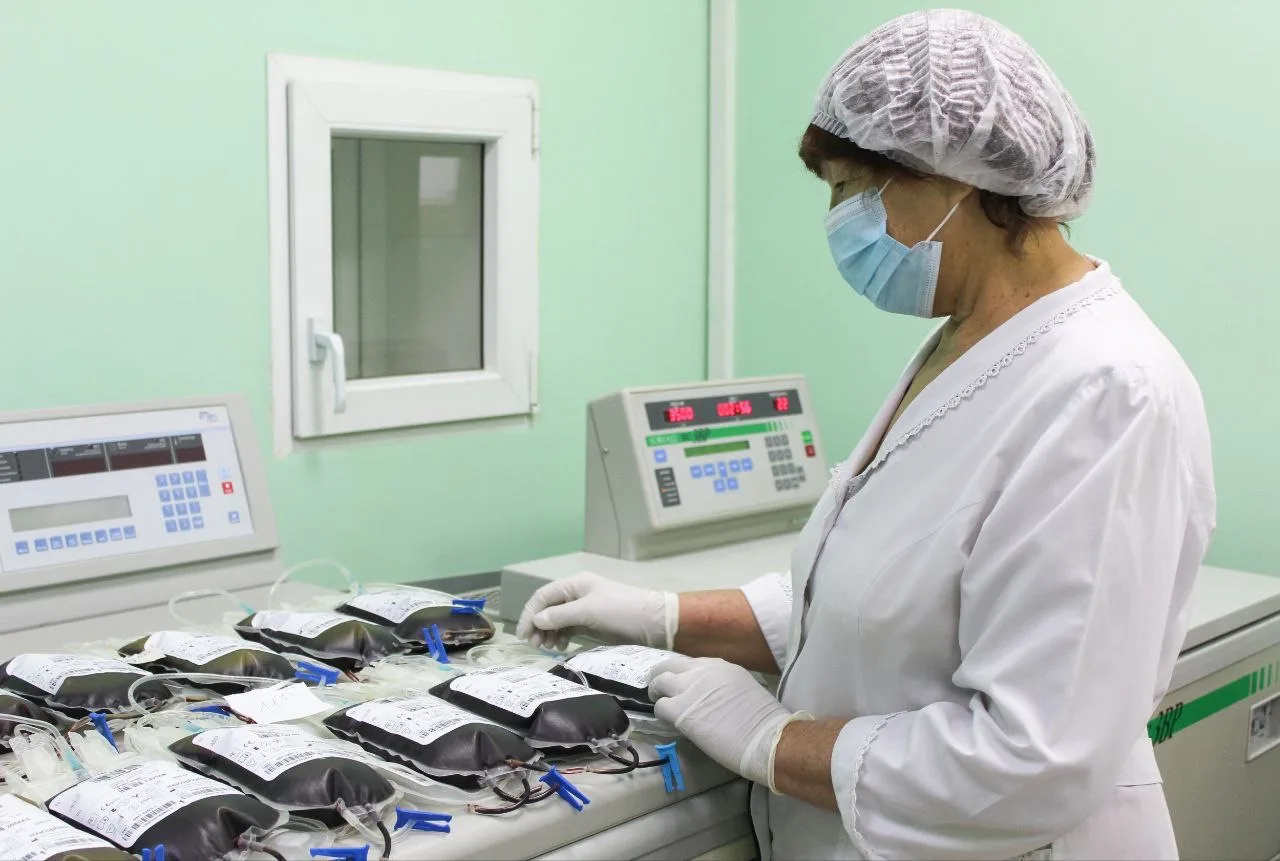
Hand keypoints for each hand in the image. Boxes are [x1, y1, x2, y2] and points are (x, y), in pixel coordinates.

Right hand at [515, 571, 677, 650]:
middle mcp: (577, 594)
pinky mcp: (591, 623)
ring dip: (548, 633)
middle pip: (548, 609)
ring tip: (546, 648)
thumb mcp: (589, 612)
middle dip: (537, 625)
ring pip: (557, 620)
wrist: (653, 623)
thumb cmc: (621, 611)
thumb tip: (536, 620)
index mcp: (575, 584)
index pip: (543, 597)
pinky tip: (559, 647)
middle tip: (533, 645)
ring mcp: (584, 609)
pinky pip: (568, 628)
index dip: (529, 614)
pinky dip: (560, 637)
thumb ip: (560, 615)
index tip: (523, 635)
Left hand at [648, 655, 808, 788]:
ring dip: (658, 693)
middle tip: (662, 692)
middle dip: (663, 677)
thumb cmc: (763, 722)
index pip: (691, 664)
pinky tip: (668, 722)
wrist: (766, 738)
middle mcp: (702, 671)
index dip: (684, 676)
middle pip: (670, 665)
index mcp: (720, 667)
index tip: (684, 687)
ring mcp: (689, 689)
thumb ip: (724, 688)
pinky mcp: (680, 711)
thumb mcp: (744, 690)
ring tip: (661, 705)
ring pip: (659, 682)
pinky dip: (661, 714)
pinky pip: (660, 707)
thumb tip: (712, 698)